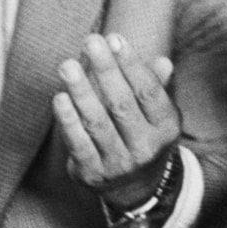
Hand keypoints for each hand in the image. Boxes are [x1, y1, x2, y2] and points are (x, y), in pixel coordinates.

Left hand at [53, 33, 180, 210]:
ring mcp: (119, 164)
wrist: (134, 188)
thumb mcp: (157, 114)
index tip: (114, 39)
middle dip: (105, 70)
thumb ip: (157, 86)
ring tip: (68, 65)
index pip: (148, 91)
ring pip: (97, 123)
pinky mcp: (93, 174)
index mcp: (166, 128)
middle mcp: (146, 148)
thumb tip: (162, 62)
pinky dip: (68, 120)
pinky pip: (78, 144)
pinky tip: (60, 98)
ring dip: (81, 91)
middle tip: (90, 41)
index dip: (131, 64)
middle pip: (122, 104)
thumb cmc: (143, 135)